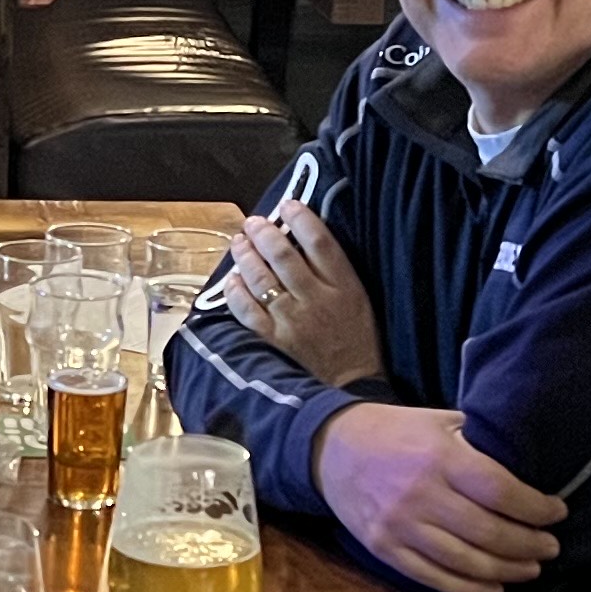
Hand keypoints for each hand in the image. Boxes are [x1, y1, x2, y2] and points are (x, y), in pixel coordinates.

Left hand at [226, 201, 384, 388]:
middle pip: (284, 255)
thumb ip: (336, 272)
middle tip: (253, 222)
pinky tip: (232, 279)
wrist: (352, 386)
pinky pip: (247, 311)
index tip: (289, 205)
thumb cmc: (358, 340)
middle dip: (265, 232)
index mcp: (343, 286)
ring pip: (262, 278)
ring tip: (239, 241)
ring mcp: (292, 320)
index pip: (320, 242)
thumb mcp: (359, 299)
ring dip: (246, 255)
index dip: (301, 219)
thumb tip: (305, 240)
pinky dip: (236, 291)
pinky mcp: (274, 340)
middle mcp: (316, 299)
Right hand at [310, 405, 563, 591]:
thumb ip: (479, 442)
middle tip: (551, 547)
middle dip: (530, 545)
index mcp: (439, 458)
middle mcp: (420, 496)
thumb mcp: (439, 421)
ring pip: (466, 563)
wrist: (330, 449)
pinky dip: (470, 588)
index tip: (557, 512)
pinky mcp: (384, 549)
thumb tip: (528, 463)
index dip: (537, 509)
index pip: (502, 493)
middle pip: (490, 533)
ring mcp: (400, 527)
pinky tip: (494, 586)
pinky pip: (435, 578)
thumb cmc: (394, 431)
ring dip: (507, 571)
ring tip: (531, 568)